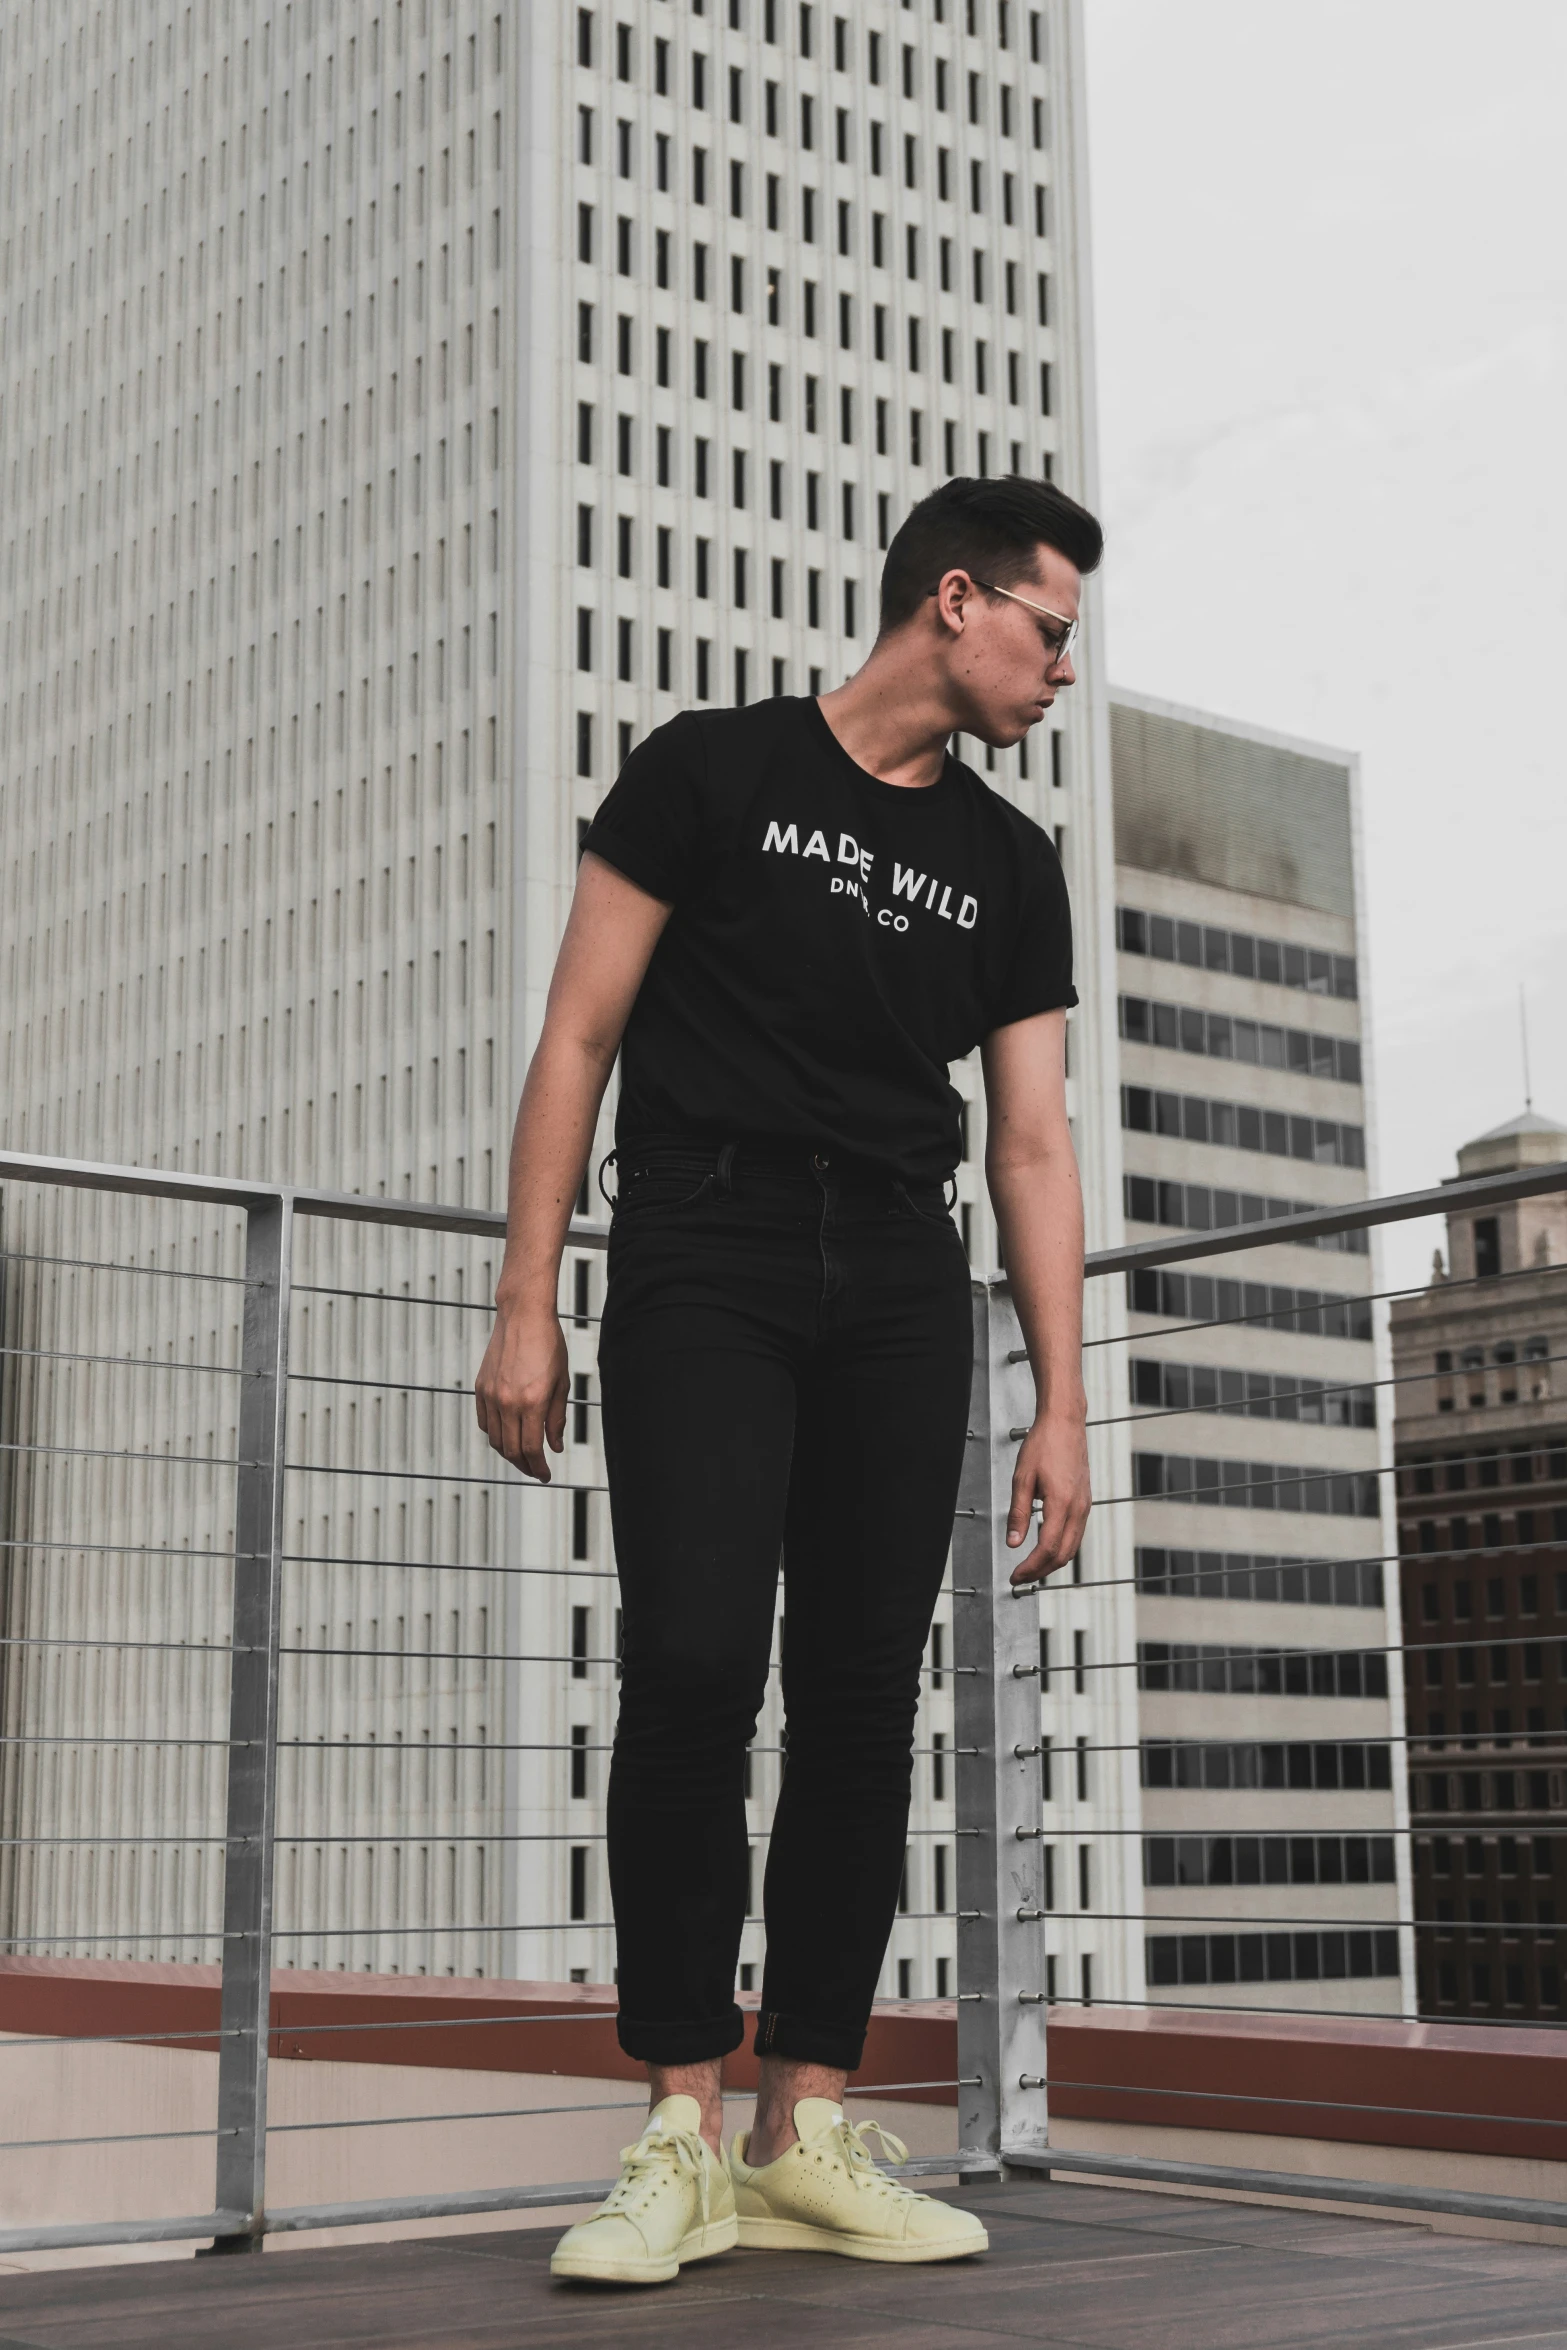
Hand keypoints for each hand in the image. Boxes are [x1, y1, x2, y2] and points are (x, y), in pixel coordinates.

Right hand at [474, 1297, 568, 1480]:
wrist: (523, 1316)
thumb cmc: (549, 1345)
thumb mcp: (562, 1383)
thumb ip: (556, 1419)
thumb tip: (554, 1447)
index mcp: (532, 1402)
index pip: (531, 1449)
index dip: (538, 1467)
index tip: (545, 1475)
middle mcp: (508, 1402)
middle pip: (511, 1450)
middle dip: (524, 1466)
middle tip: (535, 1470)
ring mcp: (491, 1395)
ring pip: (496, 1439)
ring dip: (509, 1453)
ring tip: (523, 1456)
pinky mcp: (481, 1388)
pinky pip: (485, 1422)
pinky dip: (495, 1434)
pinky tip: (508, 1435)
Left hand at [1005, 1412, 1090, 1585]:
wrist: (1065, 1423)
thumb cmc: (1044, 1444)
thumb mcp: (1021, 1479)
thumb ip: (1018, 1514)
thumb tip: (1013, 1542)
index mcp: (1062, 1504)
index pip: (1047, 1549)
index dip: (1030, 1568)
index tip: (1015, 1575)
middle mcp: (1079, 1508)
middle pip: (1063, 1555)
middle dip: (1041, 1571)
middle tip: (1020, 1577)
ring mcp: (1085, 1506)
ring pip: (1072, 1547)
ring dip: (1052, 1562)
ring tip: (1030, 1566)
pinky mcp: (1085, 1501)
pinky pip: (1076, 1534)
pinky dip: (1061, 1547)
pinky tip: (1045, 1546)